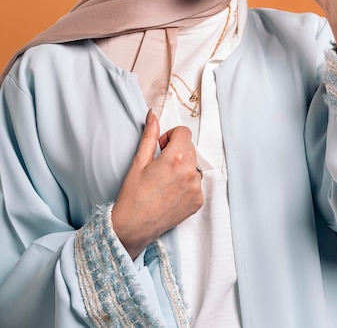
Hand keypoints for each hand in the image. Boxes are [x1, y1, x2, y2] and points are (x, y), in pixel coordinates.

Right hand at [112, 109, 202, 259]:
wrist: (133, 227)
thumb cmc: (133, 194)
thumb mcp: (139, 161)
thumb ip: (150, 135)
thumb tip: (153, 115)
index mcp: (176, 159)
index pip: (184, 132)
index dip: (170, 136)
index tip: (160, 147)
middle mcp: (191, 173)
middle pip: (189, 147)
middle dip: (176, 150)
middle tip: (159, 164)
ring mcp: (196, 188)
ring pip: (193, 165)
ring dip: (182, 166)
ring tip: (164, 180)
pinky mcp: (198, 201)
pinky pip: (196, 182)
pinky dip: (186, 182)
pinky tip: (170, 191)